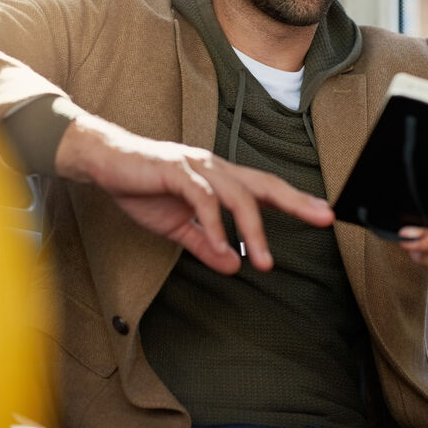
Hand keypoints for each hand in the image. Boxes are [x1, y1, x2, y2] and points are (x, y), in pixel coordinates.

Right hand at [54, 114, 333, 274]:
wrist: (103, 163)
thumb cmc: (141, 187)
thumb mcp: (178, 227)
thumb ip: (206, 244)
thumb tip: (233, 265)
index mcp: (219, 178)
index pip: (264, 188)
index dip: (296, 201)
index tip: (324, 215)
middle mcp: (214, 167)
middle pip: (264, 184)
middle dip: (296, 202)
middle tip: (323, 219)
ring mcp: (196, 166)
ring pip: (237, 195)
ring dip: (253, 229)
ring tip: (262, 261)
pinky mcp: (176, 170)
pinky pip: (203, 199)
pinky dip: (215, 225)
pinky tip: (223, 247)